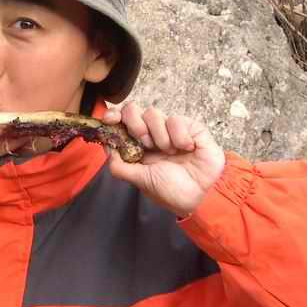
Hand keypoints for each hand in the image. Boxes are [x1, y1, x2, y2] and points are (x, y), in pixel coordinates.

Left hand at [102, 103, 224, 216]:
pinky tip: (186, 150)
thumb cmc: (172, 191)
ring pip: (153, 113)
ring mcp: (171, 129)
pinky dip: (179, 138)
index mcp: (139, 146)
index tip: (110, 119)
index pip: (122, 121)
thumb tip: (106, 147)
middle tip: (145, 142)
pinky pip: (175, 120)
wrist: (200, 196)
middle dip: (134, 124)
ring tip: (169, 152)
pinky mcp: (190, 127)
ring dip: (159, 137)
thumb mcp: (140, 180)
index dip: (114, 115)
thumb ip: (120, 165)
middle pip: (133, 110)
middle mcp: (153, 134)